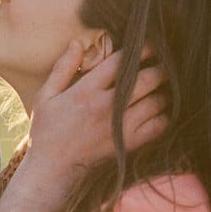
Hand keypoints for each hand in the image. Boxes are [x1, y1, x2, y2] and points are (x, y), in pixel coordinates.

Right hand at [27, 40, 167, 174]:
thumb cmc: (47, 129)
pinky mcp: (129, 143)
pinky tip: (159, 110)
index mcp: (86, 91)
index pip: (120, 63)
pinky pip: (158, 126)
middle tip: (164, 63)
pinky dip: (164, 115)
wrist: (52, 168)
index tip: (150, 44)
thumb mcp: (45, 96)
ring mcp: (120, 126)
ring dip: (164, 91)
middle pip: (146, 79)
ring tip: (164, 85)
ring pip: (157, 101)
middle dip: (159, 68)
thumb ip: (62, 68)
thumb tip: (77, 43)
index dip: (140, 50)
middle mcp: (106, 107)